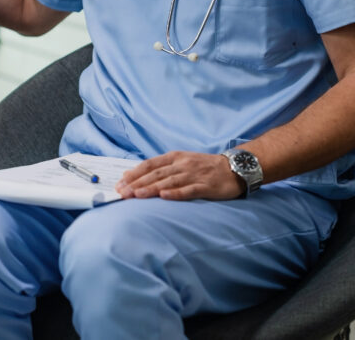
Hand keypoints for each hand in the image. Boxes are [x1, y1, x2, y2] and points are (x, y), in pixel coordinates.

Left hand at [115, 151, 245, 200]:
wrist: (234, 167)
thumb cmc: (204, 167)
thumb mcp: (181, 162)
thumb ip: (160, 168)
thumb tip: (133, 175)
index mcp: (175, 157)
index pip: (150, 165)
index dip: (134, 174)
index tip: (120, 183)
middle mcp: (182, 164)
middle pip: (156, 174)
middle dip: (137, 183)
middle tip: (122, 192)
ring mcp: (194, 175)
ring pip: (169, 181)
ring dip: (151, 188)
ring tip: (137, 195)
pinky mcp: (206, 186)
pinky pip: (189, 190)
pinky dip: (176, 193)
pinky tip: (164, 196)